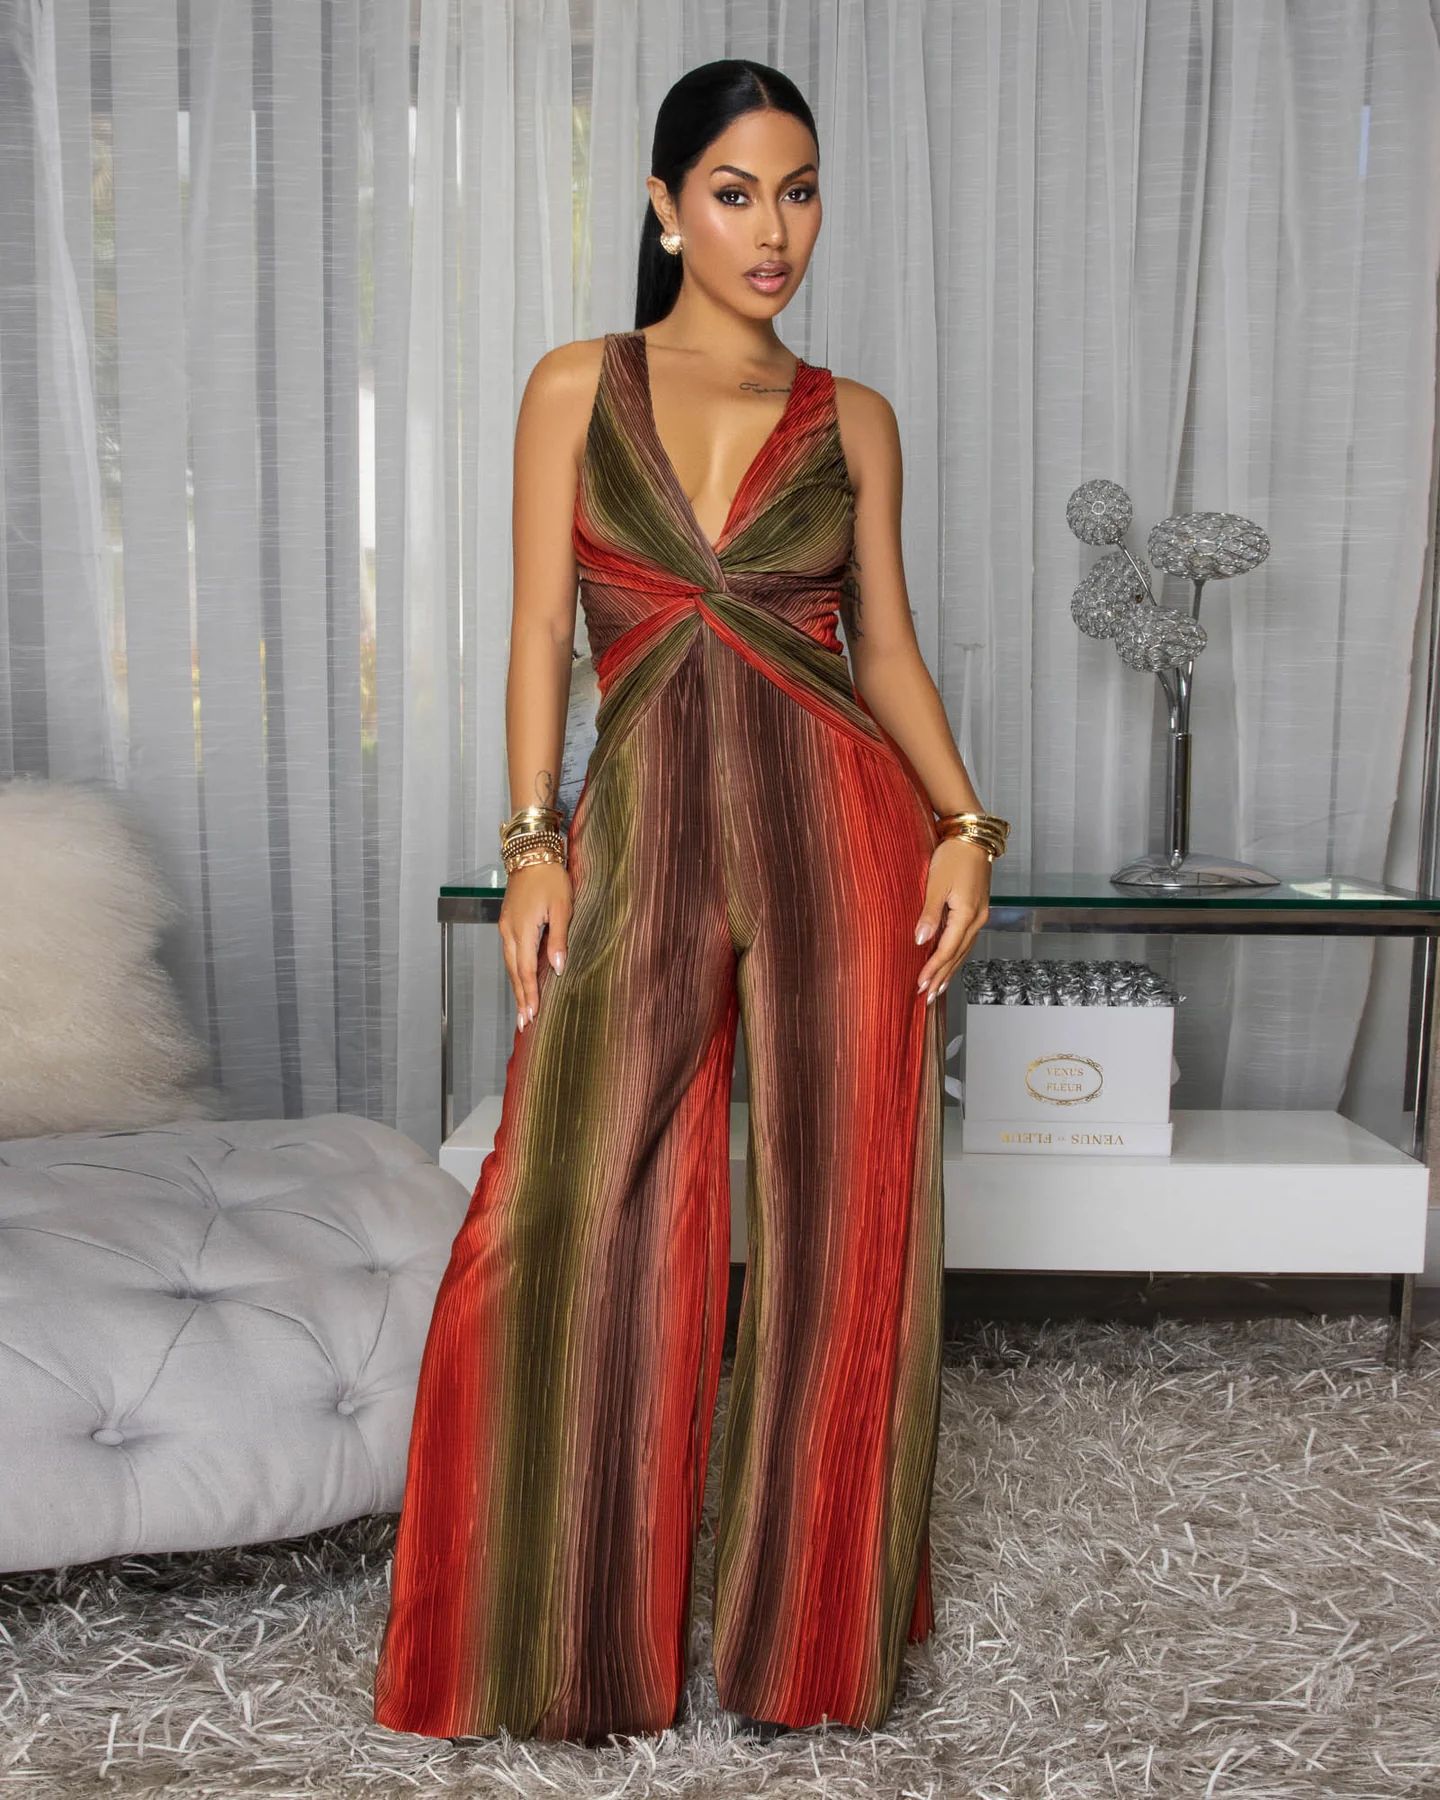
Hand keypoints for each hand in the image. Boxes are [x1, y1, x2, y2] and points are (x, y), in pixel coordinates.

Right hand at [499, 861, 571, 1030]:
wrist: (531, 853)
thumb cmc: (551, 878)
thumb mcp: (562, 907)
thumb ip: (559, 939)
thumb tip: (557, 969)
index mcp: (523, 929)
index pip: (526, 970)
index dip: (530, 995)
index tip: (532, 1015)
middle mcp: (509, 931)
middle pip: (514, 972)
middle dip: (520, 998)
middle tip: (524, 1023)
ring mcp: (505, 927)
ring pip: (510, 964)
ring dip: (516, 988)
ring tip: (522, 1009)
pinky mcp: (506, 922)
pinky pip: (509, 954)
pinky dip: (515, 971)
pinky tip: (520, 981)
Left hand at [914, 837, 991, 1004]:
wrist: (973, 837)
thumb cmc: (953, 856)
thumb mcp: (936, 884)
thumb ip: (929, 914)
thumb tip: (921, 941)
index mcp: (967, 914)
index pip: (947, 949)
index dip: (933, 969)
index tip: (920, 984)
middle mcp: (977, 919)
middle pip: (957, 955)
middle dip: (942, 977)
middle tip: (927, 997)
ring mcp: (979, 915)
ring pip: (963, 950)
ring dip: (950, 970)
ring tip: (938, 988)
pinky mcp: (977, 910)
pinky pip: (965, 940)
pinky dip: (955, 955)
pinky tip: (949, 963)